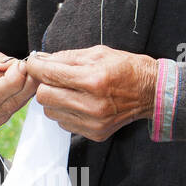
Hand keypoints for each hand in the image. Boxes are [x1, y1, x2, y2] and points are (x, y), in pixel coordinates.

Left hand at [24, 45, 158, 140]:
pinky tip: (79, 103)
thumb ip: (67, 57)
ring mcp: (93, 122)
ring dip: (55, 100)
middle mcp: (92, 105)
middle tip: (54, 78)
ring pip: (51, 112)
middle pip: (44, 97)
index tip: (34, 63)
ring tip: (70, 91)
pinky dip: (66, 112)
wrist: (151, 92)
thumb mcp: (98, 53)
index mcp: (94, 80)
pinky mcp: (94, 133)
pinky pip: (64, 123)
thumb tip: (41, 60)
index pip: (50, 75)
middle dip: (45, 84)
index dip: (36, 67)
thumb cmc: (126, 68)